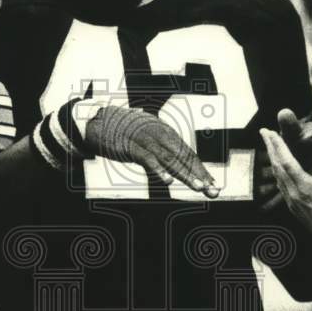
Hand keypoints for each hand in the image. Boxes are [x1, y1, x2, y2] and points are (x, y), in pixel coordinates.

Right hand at [86, 106, 219, 197]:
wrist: (99, 121)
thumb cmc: (124, 133)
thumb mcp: (148, 140)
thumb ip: (161, 150)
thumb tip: (175, 166)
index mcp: (166, 132)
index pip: (187, 153)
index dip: (200, 169)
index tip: (212, 185)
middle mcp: (160, 133)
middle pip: (184, 155)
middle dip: (199, 173)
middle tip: (212, 190)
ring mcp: (146, 139)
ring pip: (170, 158)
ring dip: (185, 173)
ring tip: (198, 187)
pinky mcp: (131, 145)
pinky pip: (148, 158)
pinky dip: (158, 169)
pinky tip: (168, 180)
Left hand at [260, 127, 311, 248]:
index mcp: (306, 189)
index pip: (287, 163)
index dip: (278, 146)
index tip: (270, 132)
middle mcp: (294, 194)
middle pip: (278, 167)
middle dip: (270, 148)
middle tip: (263, 132)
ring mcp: (291, 201)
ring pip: (277, 176)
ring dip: (272, 159)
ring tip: (269, 145)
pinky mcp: (292, 206)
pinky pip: (280, 184)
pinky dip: (277, 171)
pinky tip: (277, 166)